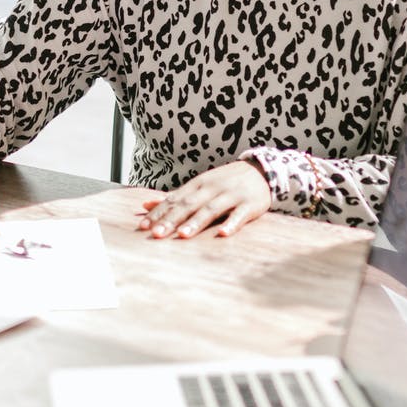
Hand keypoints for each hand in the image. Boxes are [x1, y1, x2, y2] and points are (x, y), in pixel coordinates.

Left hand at [137, 160, 272, 239]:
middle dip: (172, 219)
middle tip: (156, 234)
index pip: (175, 199)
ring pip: (211, 209)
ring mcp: (231, 195)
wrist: (262, 170)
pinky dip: (231, 224)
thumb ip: (175, 197)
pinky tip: (222, 234)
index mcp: (198, 184)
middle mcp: (212, 188)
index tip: (144, 226)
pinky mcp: (250, 204)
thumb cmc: (225, 182)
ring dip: (196, 222)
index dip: (159, 213)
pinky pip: (239, 215)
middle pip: (189, 205)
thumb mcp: (199, 185)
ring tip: (182, 236)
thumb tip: (146, 204)